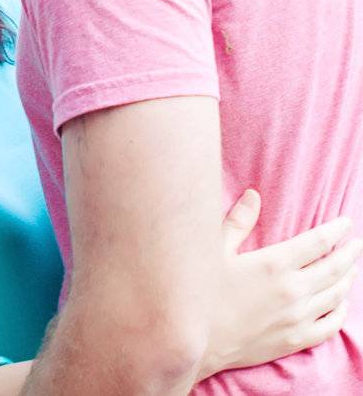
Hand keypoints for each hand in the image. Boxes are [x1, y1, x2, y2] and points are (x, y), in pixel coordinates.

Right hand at [199, 189, 358, 381]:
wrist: (191, 341)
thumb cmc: (197, 292)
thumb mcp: (212, 251)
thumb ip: (237, 222)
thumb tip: (254, 196)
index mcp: (273, 264)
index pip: (318, 243)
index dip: (336, 231)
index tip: (346, 224)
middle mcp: (292, 291)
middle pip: (335, 268)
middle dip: (349, 253)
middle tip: (356, 244)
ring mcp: (297, 318)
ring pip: (337, 295)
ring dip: (347, 279)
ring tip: (349, 268)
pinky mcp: (295, 340)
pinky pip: (332, 326)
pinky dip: (341, 311)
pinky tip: (341, 303)